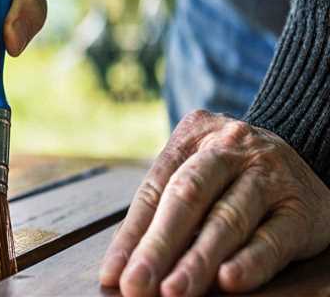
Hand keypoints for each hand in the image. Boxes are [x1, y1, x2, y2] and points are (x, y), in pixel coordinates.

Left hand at [99, 110, 329, 296]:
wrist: (298, 158)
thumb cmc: (231, 173)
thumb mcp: (196, 171)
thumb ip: (163, 208)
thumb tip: (125, 262)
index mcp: (195, 135)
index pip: (156, 188)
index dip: (133, 233)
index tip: (114, 272)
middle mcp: (232, 147)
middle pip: (188, 195)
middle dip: (159, 244)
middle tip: (137, 284)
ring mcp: (270, 173)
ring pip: (228, 218)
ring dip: (198, 258)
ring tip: (174, 290)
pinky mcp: (302, 206)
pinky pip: (273, 238)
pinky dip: (250, 261)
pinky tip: (228, 281)